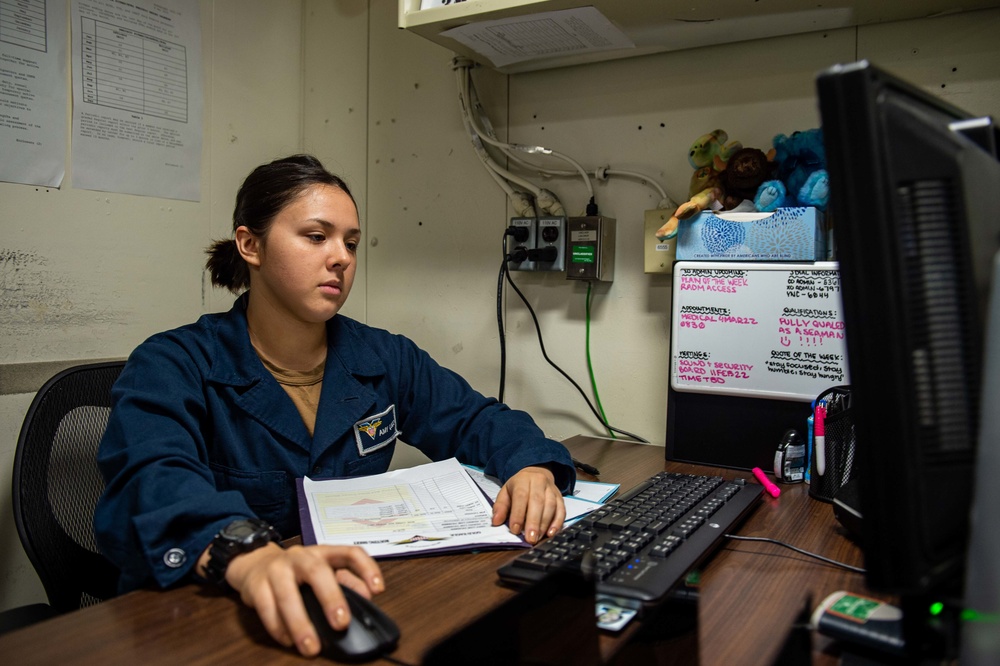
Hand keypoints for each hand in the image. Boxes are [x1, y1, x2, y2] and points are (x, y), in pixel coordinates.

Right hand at [221, 543, 383, 656]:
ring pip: (287, 595)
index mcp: (323, 553)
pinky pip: (266, 608)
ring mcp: (276, 569)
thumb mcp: (322, 570)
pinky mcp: (256, 585)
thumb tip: (366, 596)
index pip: (350, 553)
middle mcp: (300, 557)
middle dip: (331, 598)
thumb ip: (346, 581)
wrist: (254, 562)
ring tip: (311, 647)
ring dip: (300, 624)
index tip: (378, 590)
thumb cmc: (295, 571)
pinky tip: (288, 640)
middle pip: (317, 572)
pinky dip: (278, 627)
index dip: (367, 569)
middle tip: (341, 624)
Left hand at [491, 465, 565, 543]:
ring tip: (538, 537)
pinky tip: (551, 533)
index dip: (518, 514)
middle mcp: (539, 482)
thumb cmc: (519, 486)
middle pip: (537, 502)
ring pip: (550, 506)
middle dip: (533, 522)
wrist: (536, 474)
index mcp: (523, 480)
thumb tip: (496, 521)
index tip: (515, 530)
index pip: (521, 496)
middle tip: (530, 538)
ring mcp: (551, 490)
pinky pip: (561, 510)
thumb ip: (500, 507)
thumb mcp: (505, 492)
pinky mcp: (560, 497)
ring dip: (545, 524)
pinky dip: (558, 522)